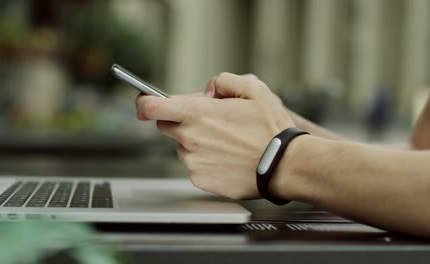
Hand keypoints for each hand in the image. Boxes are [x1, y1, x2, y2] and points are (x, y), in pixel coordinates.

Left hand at [135, 72, 294, 198]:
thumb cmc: (271, 129)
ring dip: (196, 142)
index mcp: (198, 114)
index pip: (152, 107)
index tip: (143, 103)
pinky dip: (206, 161)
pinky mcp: (201, 180)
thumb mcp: (253, 89)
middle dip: (181, 121)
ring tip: (227, 143)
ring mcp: (194, 162)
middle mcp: (190, 139)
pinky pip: (195, 166)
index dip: (144, 102)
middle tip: (208, 121)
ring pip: (183, 147)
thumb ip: (224, 81)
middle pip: (167, 126)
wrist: (285, 165)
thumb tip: (209, 90)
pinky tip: (229, 158)